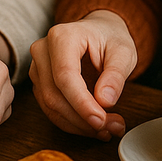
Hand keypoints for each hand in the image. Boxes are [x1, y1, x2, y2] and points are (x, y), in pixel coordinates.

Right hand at [29, 10, 137, 139]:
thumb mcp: (124, 52)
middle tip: (112, 128)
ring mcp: (38, 67)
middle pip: (54, 95)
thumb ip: (116, 75)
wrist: (99, 32)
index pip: (65, 76)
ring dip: (78, 125)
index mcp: (62, 36)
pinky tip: (93, 126)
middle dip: (83, 118)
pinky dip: (72, 123)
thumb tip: (105, 101)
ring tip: (107, 129)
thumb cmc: (110, 38)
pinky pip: (51, 109)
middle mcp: (43, 50)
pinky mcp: (39, 83)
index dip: (81, 103)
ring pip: (50, 106)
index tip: (100, 120)